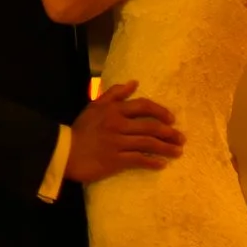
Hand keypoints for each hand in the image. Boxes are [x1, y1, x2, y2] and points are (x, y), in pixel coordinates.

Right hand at [63, 80, 185, 183]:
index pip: (143, 106)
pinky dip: (152, 162)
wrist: (65, 152)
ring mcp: (117, 142)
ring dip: (166, 148)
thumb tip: (134, 83)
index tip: (171, 119)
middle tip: (181, 138)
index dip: (160, 111)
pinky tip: (161, 164)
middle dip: (169, 133)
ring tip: (178, 152)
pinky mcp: (115, 160)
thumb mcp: (95, 106)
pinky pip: (139, 159)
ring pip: (148, 144)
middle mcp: (117, 124)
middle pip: (150, 126)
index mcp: (113, 109)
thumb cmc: (82, 129)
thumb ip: (115, 93)